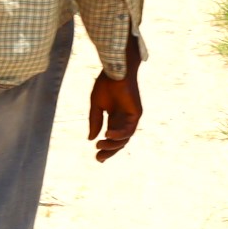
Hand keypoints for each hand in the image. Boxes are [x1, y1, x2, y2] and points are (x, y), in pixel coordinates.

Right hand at [87, 34, 143, 161]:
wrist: (115, 71)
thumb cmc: (105, 84)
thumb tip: (91, 139)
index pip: (111, 137)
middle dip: (109, 150)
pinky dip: (119, 134)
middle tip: (99, 157)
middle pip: (119, 141)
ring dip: (112, 144)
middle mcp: (123, 119)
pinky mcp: (136, 114)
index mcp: (114, 118)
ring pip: (124, 138)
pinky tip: (108, 134)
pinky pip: (129, 130)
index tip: (97, 157)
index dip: (105, 148)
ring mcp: (130, 117)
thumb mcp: (96, 106)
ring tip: (100, 144)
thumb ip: (95, 122)